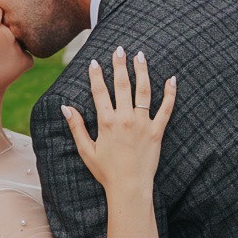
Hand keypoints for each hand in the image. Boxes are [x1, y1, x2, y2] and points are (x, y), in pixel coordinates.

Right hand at [61, 47, 175, 197]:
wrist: (129, 188)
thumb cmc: (106, 171)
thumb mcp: (86, 150)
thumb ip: (77, 127)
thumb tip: (66, 107)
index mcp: (106, 122)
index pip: (100, 92)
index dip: (97, 75)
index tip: (95, 62)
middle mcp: (125, 119)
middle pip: (122, 85)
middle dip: (120, 65)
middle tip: (120, 49)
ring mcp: (143, 124)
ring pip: (143, 91)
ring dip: (142, 71)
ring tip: (140, 56)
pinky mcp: (157, 131)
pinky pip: (166, 109)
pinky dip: (170, 94)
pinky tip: (172, 79)